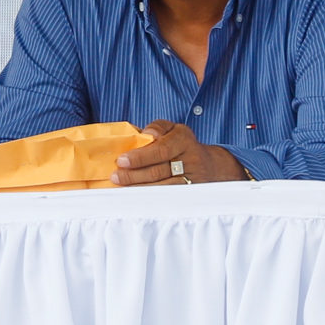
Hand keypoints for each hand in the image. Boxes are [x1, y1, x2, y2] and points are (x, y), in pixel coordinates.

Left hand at [112, 120, 246, 187]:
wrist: (208, 165)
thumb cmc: (180, 144)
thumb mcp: (171, 128)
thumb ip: (156, 128)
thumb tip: (142, 133)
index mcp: (183, 138)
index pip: (161, 149)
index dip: (140, 156)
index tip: (121, 160)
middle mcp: (191, 158)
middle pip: (159, 170)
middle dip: (134, 175)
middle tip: (116, 176)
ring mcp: (193, 178)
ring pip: (163, 186)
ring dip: (140, 188)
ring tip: (122, 187)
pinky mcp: (191, 192)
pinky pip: (169, 196)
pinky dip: (151, 197)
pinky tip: (137, 196)